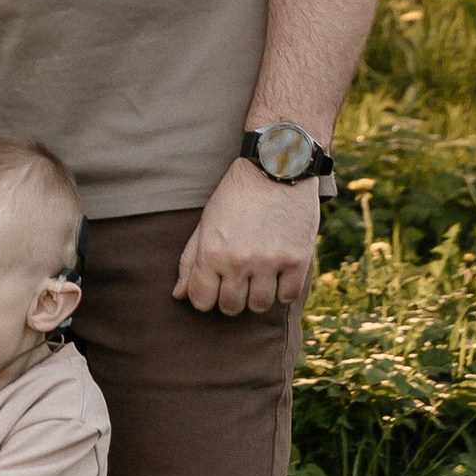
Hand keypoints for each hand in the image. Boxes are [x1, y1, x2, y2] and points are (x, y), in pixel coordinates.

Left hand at [173, 160, 319, 315]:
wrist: (276, 167)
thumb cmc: (236, 195)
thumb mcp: (206, 222)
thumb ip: (191, 260)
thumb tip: (179, 295)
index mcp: (212, 253)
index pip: (201, 301)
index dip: (205, 298)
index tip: (213, 288)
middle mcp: (239, 261)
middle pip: (230, 307)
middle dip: (231, 298)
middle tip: (237, 280)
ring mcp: (270, 262)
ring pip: (259, 306)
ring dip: (257, 296)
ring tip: (258, 277)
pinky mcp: (297, 260)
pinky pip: (287, 296)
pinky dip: (282, 290)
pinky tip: (278, 273)